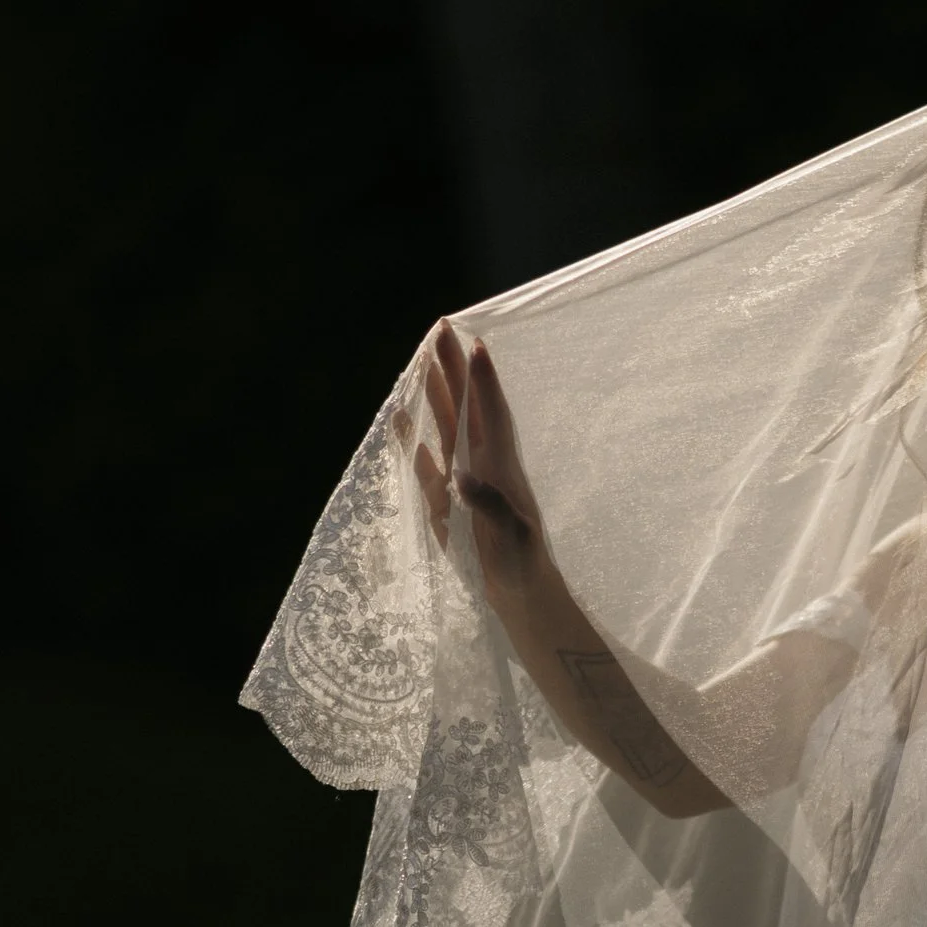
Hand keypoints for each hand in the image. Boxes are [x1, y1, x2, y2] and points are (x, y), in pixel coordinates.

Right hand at [411, 320, 546, 603]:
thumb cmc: (523, 566)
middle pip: (464, 407)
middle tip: (439, 329)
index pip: (490, 413)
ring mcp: (464, 483)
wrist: (521, 596)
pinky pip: (427, 465)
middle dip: (451, 370)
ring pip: (446, 428)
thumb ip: (490, 505)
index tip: (475, 343)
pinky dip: (414, 442)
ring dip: (434, 397)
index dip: (483, 380)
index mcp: (501, 468)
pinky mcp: (448, 504)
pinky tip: (404, 423)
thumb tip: (463, 478)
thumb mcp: (512, 536)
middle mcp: (483, 466)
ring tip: (420, 363)